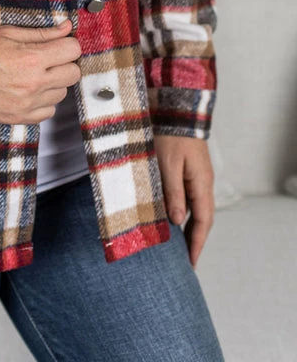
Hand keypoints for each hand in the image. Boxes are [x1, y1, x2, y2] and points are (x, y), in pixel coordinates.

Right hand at [0, 19, 80, 124]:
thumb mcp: (8, 33)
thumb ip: (42, 32)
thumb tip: (65, 27)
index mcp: (32, 58)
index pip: (72, 50)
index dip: (67, 44)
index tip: (59, 45)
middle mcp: (35, 82)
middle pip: (73, 73)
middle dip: (64, 63)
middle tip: (49, 60)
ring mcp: (29, 103)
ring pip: (62, 93)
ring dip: (54, 83)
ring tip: (35, 76)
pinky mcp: (21, 117)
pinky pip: (49, 111)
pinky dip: (44, 101)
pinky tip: (30, 91)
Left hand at [153, 134, 214, 268]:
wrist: (176, 108)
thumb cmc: (170, 135)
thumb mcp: (168, 165)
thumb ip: (173, 193)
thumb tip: (178, 221)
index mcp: (201, 184)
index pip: (203, 222)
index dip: (196, 244)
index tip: (190, 263)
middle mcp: (202, 182)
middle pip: (201, 218)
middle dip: (193, 240)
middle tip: (183, 261)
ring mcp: (196, 176)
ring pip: (194, 208)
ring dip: (187, 226)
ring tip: (175, 245)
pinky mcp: (188, 169)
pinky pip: (187, 196)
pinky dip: (181, 210)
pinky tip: (170, 217)